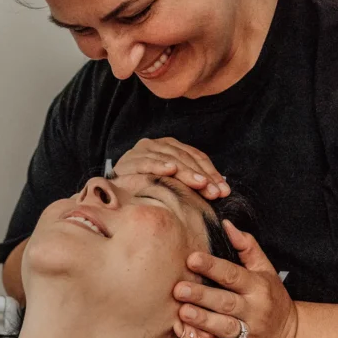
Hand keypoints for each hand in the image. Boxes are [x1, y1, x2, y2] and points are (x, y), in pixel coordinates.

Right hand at [113, 137, 229, 199]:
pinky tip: (170, 170)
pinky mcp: (129, 161)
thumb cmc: (146, 189)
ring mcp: (142, 151)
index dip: (212, 172)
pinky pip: (146, 162)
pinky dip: (159, 165)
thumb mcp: (172, 184)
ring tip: (200, 184)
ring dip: (186, 172)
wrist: (113, 192)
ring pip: (169, 159)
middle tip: (215, 192)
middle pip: (185, 158)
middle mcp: (156, 144)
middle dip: (202, 175)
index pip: (196, 156)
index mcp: (170, 146)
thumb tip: (221, 192)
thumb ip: (192, 182)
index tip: (224, 191)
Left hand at [173, 220, 297, 337]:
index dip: (213, 267)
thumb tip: (226, 224)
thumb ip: (247, 247)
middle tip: (178, 289)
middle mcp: (255, 311)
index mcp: (257, 287)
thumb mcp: (265, 270)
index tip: (192, 258)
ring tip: (182, 314)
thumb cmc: (271, 298)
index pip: (233, 275)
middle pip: (226, 302)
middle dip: (202, 296)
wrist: (291, 337)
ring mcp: (249, 335)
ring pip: (224, 328)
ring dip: (203, 322)